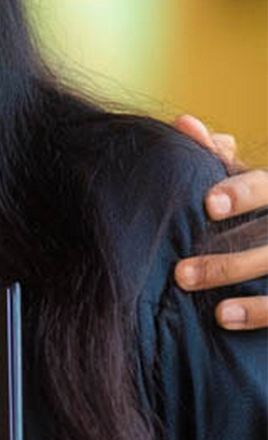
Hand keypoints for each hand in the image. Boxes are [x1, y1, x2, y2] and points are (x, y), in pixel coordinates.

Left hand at [172, 115, 267, 330]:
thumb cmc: (263, 214)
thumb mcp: (248, 184)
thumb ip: (218, 158)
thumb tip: (184, 122)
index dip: (243, 193)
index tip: (208, 206)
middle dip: (227, 258)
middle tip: (179, 273)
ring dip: (233, 281)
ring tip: (191, 291)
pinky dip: (257, 310)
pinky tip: (223, 316)